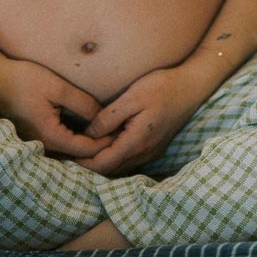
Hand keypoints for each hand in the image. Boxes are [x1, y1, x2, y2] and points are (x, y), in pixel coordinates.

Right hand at [0, 57, 115, 159]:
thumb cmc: (24, 79)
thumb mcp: (57, 87)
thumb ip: (82, 103)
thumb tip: (102, 118)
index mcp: (50, 136)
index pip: (86, 150)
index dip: (106, 143)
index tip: (122, 134)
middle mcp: (43, 146)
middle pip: (78, 157)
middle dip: (99, 150)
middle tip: (119, 138)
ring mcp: (36, 144)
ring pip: (68, 154)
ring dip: (87, 148)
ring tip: (107, 136)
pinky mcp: (34, 137)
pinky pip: (59, 147)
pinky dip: (74, 144)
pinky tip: (85, 131)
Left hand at [77, 67, 205, 176]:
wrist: (191, 86)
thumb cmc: (162, 87)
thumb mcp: (132, 97)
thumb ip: (108, 117)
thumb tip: (88, 134)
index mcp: (136, 142)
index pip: (103, 164)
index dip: (83, 163)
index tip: (65, 157)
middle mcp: (143, 153)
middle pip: (110, 169)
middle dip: (89, 165)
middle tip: (67, 156)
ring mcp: (150, 151)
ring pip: (120, 166)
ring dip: (101, 161)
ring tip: (80, 151)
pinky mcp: (154, 145)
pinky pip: (129, 158)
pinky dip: (113, 156)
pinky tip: (104, 144)